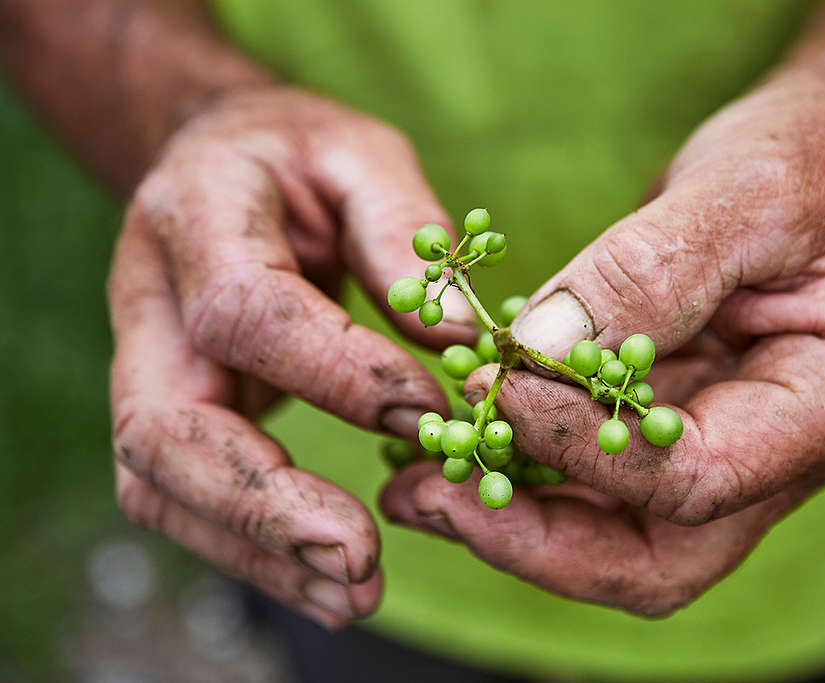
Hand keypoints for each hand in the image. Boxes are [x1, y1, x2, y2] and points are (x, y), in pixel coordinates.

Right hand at [109, 86, 475, 627]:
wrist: (218, 164)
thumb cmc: (298, 156)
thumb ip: (401, 230)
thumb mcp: (359, 154)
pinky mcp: (169, 411)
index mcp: (196, 214)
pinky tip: (326, 582)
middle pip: (167, 426)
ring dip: (257, 550)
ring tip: (354, 593)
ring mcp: (146, 364)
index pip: (244, 310)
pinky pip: (186, 498)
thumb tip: (453, 337)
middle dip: (265, 503)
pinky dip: (253, 551)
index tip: (427, 415)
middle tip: (362, 559)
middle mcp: (149, 301)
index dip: (333, 371)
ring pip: (162, 483)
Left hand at [382, 69, 824, 615]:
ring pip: (616, 537)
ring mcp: (722, 447)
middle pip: (656, 559)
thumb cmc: (809, 158)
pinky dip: (526, 465)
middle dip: (535, 544)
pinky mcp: (672, 422)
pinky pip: (595, 476)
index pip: (693, 476)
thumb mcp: (740, 193)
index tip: (500, 382)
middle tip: (430, 499)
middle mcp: (778, 456)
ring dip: (515, 520)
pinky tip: (457, 435)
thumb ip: (645, 274)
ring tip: (415, 483)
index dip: (584, 446)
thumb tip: (533, 355)